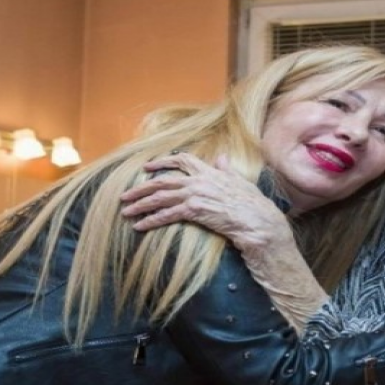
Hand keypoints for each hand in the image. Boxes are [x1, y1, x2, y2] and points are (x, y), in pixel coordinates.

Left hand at [120, 153, 327, 330]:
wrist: (259, 222)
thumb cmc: (253, 206)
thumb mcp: (241, 183)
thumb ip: (227, 170)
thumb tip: (222, 158)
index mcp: (210, 172)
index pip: (182, 160)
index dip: (162, 163)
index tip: (147, 168)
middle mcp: (200, 180)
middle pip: (163, 181)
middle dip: (141, 188)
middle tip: (125, 196)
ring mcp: (196, 194)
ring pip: (160, 198)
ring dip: (140, 205)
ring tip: (126, 212)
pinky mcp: (195, 211)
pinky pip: (167, 215)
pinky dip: (151, 220)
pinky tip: (140, 226)